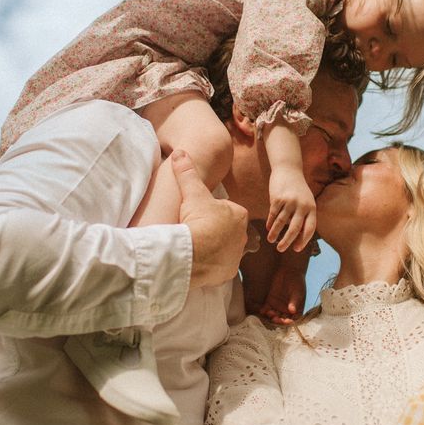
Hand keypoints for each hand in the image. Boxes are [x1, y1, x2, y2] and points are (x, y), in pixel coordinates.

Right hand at [172, 149, 248, 286]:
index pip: (227, 211)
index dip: (212, 212)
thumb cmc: (197, 220)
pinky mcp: (228, 271)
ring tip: (197, 247)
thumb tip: (180, 153)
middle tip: (197, 231)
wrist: (193, 253)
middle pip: (227, 231)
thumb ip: (187, 172)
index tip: (199, 215)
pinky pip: (220, 267)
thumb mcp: (192, 192)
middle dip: (214, 231)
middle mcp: (243, 235)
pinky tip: (199, 261)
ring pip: (225, 249)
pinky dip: (211, 265)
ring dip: (213, 248)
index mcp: (239, 215)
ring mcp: (236, 255)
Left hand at [256, 261, 306, 323]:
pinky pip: (266, 309)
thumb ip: (294, 302)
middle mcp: (286, 311)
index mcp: (296, 311)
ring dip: (271, 316)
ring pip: (274, 316)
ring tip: (270, 313)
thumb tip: (292, 311)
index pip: (292, 321)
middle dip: (279, 321)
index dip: (289, 323)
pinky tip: (263, 311)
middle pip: (282, 320)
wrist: (290, 271)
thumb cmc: (297, 283)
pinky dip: (264, 311)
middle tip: (276, 319)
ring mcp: (278, 307)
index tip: (286, 321)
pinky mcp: (270, 302)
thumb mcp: (297, 293)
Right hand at [266, 166, 316, 252]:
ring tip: (271, 240)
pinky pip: (273, 215)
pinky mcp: (277, 198)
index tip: (296, 249)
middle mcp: (302, 206)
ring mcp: (289, 202)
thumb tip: (298, 237)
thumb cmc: (298, 190)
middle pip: (295, 229)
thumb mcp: (306, 202)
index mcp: (311, 208)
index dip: (303, 240)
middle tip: (281, 250)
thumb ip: (304, 217)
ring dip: (275, 234)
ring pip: (281, 223)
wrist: (288, 170)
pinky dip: (270, 223)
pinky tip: (268, 228)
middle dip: (287, 241)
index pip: (310, 228)